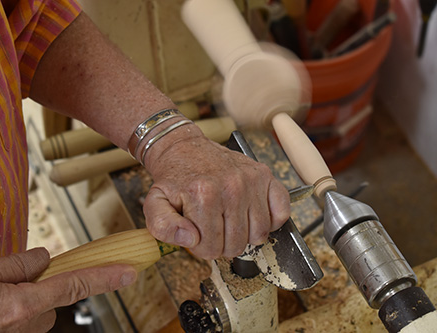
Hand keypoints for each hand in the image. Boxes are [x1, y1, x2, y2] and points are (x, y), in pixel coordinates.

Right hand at [0, 248, 136, 331]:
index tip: (129, 273)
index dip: (104, 278)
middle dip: (38, 287)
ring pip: (34, 312)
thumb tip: (42, 260)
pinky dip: (10, 311)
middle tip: (1, 280)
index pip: (71, 285)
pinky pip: (19, 322)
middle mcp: (17, 328)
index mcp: (14, 308)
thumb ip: (15, 265)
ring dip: (21, 300)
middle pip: (50, 300)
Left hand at [143, 133, 290, 259]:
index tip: (197, 234)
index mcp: (204, 196)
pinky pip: (281, 213)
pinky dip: (270, 221)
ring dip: (244, 235)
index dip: (201, 247)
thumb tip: (191, 239)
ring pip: (259, 235)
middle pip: (236, 245)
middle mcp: (232, 187)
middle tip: (212, 228)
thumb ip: (163, 226)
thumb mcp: (155, 202)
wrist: (184, 148)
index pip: (211, 249)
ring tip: (229, 222)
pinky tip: (251, 216)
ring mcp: (251, 181)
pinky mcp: (265, 176)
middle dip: (222, 243)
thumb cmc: (173, 178)